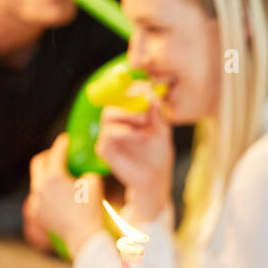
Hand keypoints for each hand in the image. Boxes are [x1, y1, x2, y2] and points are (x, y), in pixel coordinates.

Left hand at [26, 132, 104, 255]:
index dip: (62, 144)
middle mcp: (40, 187)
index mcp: (54, 177)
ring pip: (37, 181)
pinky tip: (56, 195)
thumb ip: (87, 173)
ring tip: (58, 177)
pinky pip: (38, 197)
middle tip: (58, 154)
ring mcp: (36, 201)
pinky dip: (46, 192)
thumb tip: (84, 171)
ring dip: (46, 175)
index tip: (66, 139)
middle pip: (38, 163)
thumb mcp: (95, 184)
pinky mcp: (37, 213)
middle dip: (48, 156)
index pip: (56, 153)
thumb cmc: (91, 210)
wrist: (83, 237)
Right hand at [96, 100, 173, 222]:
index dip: (133, 90)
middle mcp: (117, 123)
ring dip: (127, 116)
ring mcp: (109, 135)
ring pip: (108, 114)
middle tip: (146, 112)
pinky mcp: (105, 149)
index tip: (147, 90)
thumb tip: (152, 95)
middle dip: (129, 104)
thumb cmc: (158, 153)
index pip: (124, 95)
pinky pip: (107, 134)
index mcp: (129, 115)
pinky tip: (140, 136)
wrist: (155, 177)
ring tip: (144, 127)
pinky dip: (124, 132)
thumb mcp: (162, 131)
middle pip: (113, 101)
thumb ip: (157, 114)